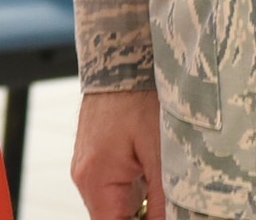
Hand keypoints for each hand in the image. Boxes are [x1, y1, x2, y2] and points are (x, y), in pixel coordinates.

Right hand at [72, 87, 163, 219]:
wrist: (123, 53)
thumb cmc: (139, 92)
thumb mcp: (161, 151)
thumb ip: (164, 200)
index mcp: (95, 179)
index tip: (166, 216)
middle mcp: (85, 175)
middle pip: (114, 218)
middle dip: (144, 215)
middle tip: (171, 200)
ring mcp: (88, 163)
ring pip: (116, 203)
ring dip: (141, 203)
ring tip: (163, 178)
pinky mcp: (96, 153)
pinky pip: (114, 184)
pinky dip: (135, 186)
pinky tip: (154, 169)